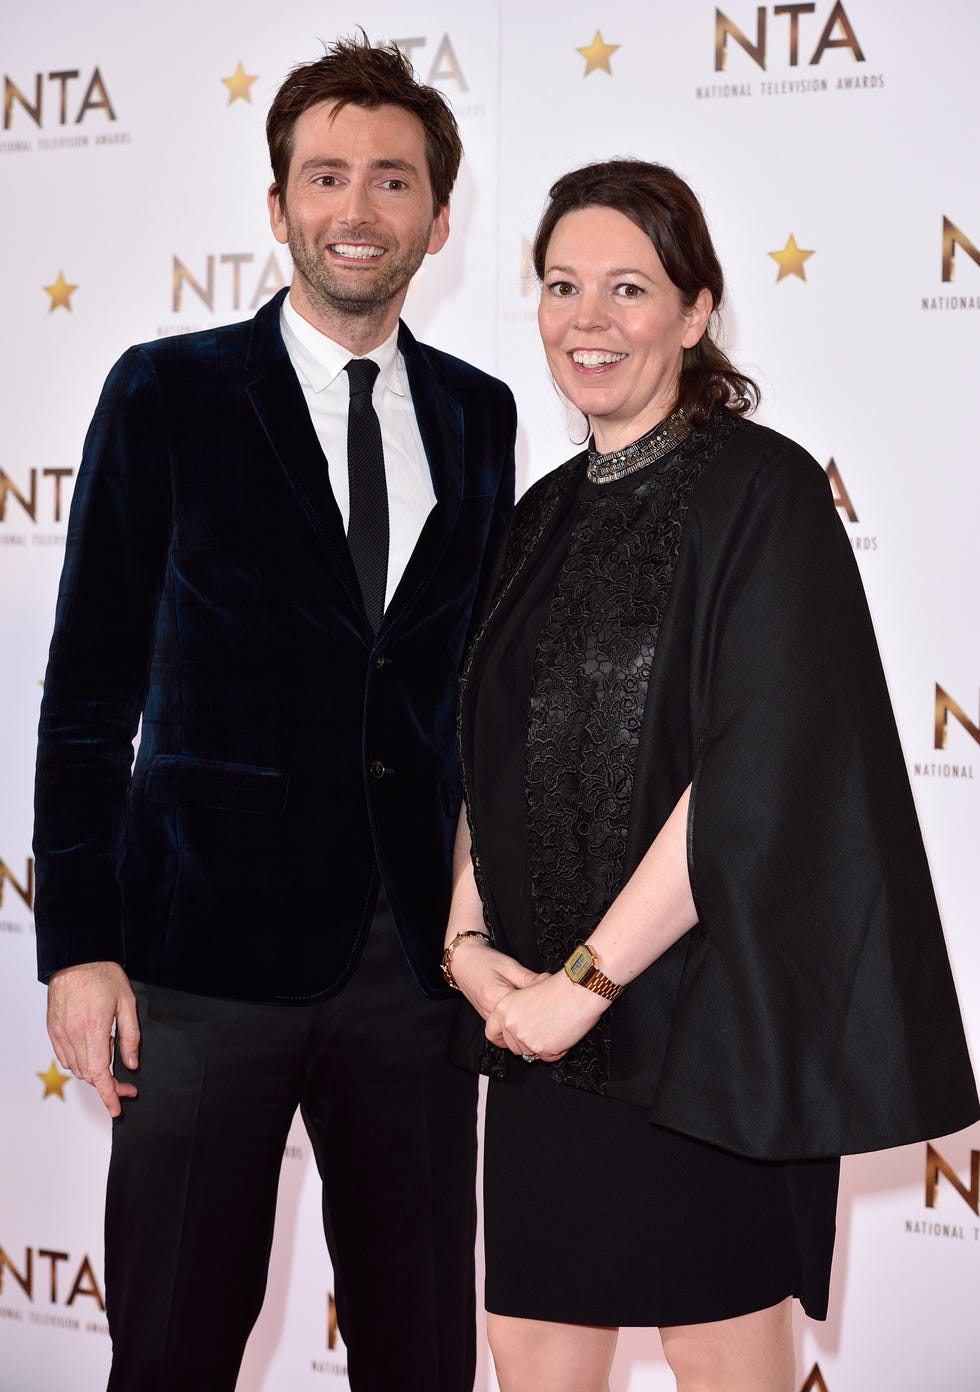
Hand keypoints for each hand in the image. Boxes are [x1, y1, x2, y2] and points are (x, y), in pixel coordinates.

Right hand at [46, 962, 139, 1116]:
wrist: (76, 957)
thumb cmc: (103, 975)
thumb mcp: (127, 1002)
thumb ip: (131, 1036)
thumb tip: (131, 1064)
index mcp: (95, 1027)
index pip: (100, 1072)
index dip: (109, 1094)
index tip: (117, 1108)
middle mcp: (74, 1033)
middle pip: (88, 1075)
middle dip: (108, 1085)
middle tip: (126, 1084)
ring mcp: (60, 1033)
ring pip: (76, 1069)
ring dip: (94, 1074)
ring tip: (110, 1055)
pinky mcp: (53, 1030)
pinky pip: (65, 1058)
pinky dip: (80, 1063)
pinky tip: (93, 1051)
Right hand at [449, 937, 547, 1021]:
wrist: (463, 961)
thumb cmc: (485, 960)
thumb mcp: (510, 966)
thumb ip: (530, 979)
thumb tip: (550, 984)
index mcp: (495, 996)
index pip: (524, 1011)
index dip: (541, 1009)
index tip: (554, 1003)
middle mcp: (489, 1012)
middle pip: (518, 1025)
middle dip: (536, 1021)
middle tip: (551, 1012)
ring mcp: (487, 1018)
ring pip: (512, 1031)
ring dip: (526, 1025)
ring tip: (540, 1015)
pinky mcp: (488, 1019)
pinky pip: (505, 1029)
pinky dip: (517, 1025)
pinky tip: (526, 1017)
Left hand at [485, 971, 607, 1061]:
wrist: (577, 992)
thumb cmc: (559, 988)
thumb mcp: (528, 992)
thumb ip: (517, 1010)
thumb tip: (517, 1024)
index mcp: (503, 1008)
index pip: (492, 1033)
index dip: (503, 1038)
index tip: (510, 1040)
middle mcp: (510, 1024)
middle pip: (513, 1046)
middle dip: (527, 1042)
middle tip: (543, 1028)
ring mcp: (524, 1038)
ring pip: (530, 1053)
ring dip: (543, 1045)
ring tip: (555, 1026)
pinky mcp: (540, 1049)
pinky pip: (547, 1057)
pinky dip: (557, 1049)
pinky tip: (563, 1032)